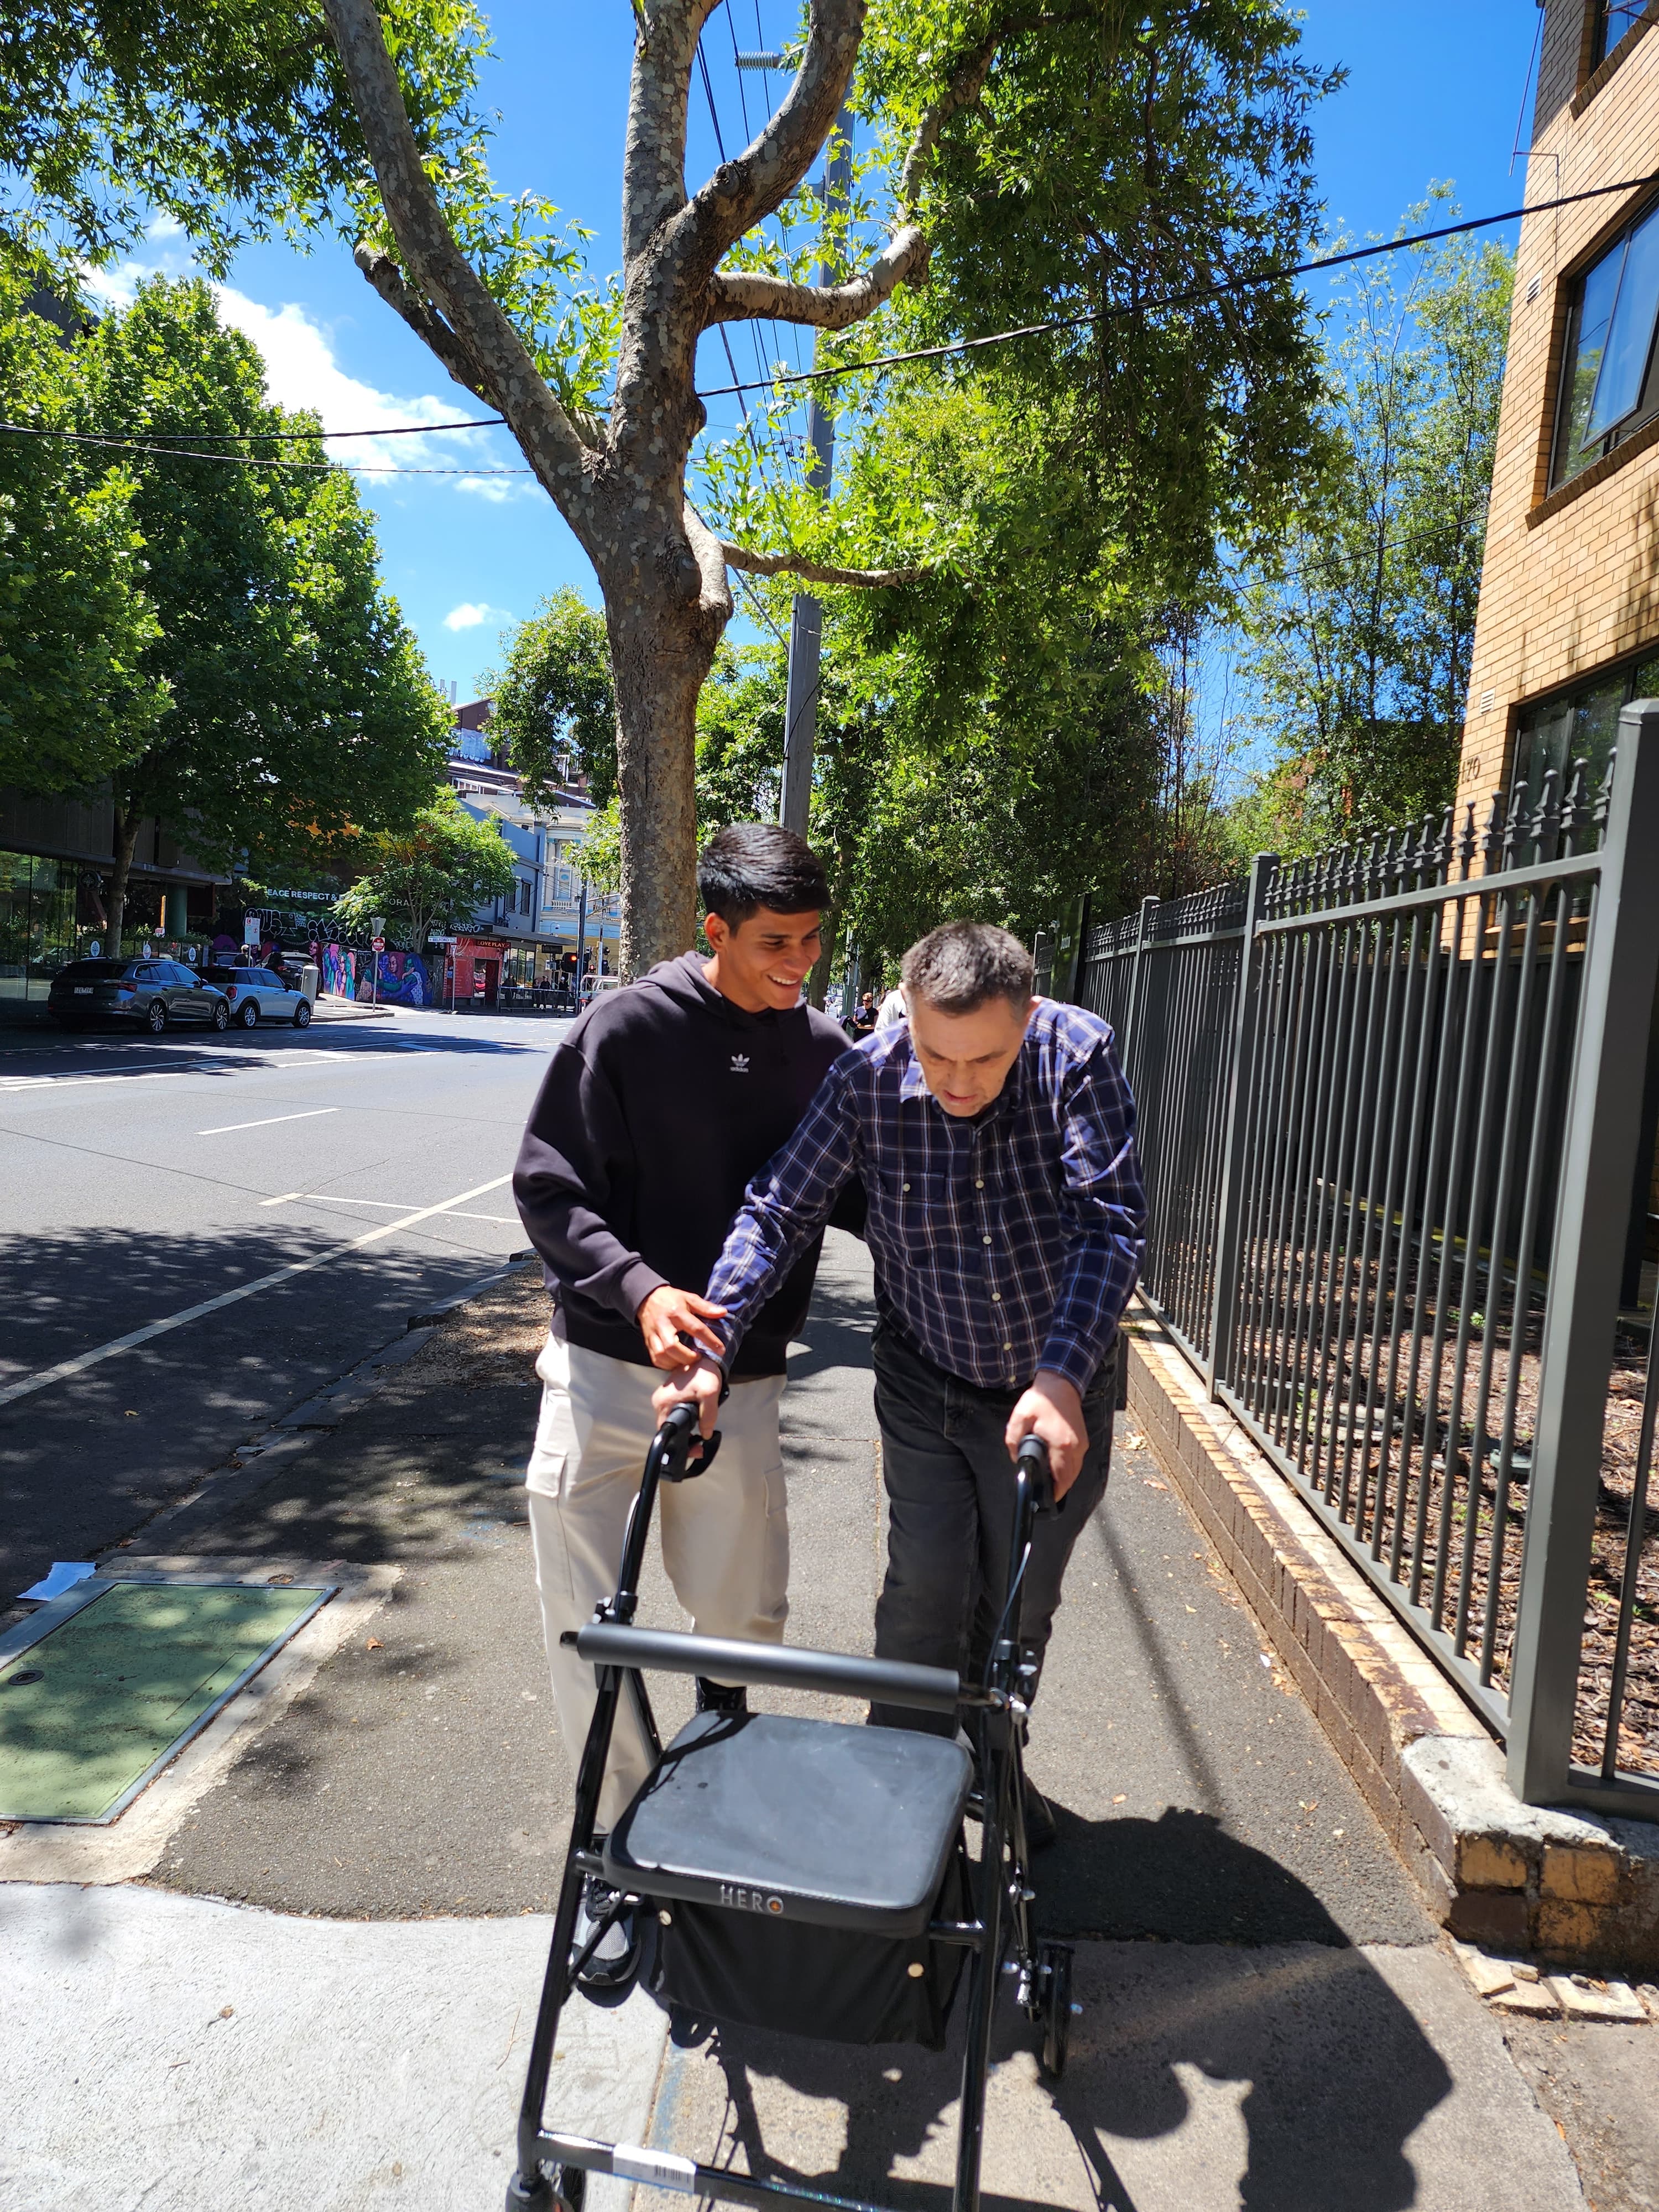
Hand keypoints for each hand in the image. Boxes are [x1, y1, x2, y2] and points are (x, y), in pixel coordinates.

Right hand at [637, 1284, 727, 1369]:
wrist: (647, 1298)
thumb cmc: (671, 1299)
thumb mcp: (689, 1298)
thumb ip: (705, 1306)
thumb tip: (723, 1312)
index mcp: (676, 1313)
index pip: (695, 1328)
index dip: (709, 1340)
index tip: (720, 1350)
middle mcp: (663, 1325)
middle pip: (672, 1346)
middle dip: (687, 1356)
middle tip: (698, 1358)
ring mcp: (653, 1335)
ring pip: (661, 1355)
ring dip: (676, 1362)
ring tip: (688, 1362)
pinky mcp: (648, 1342)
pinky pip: (655, 1359)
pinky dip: (666, 1365)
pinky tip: (677, 1363)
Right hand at [652, 1357, 723, 1437]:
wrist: (705, 1357)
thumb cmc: (704, 1372)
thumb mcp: (709, 1394)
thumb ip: (708, 1416)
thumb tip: (705, 1434)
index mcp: (663, 1402)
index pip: (666, 1431)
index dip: (680, 1442)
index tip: (694, 1446)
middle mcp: (660, 1401)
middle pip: (669, 1428)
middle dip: (684, 1438)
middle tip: (700, 1444)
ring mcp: (664, 1399)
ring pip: (672, 1422)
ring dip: (685, 1429)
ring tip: (699, 1434)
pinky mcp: (670, 1397)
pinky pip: (675, 1414)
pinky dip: (685, 1420)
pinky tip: (696, 1421)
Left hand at [1005, 1370, 1087, 1497]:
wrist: (1060, 1384)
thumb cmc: (1040, 1401)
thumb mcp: (1019, 1418)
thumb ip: (1013, 1442)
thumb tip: (1016, 1459)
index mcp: (1061, 1445)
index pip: (1061, 1479)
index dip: (1054, 1493)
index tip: (1046, 1500)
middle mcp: (1075, 1448)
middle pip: (1070, 1478)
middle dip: (1059, 1489)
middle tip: (1046, 1494)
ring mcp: (1081, 1444)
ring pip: (1075, 1471)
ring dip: (1064, 1479)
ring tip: (1050, 1484)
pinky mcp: (1082, 1439)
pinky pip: (1077, 1462)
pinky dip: (1069, 1469)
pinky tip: (1057, 1468)